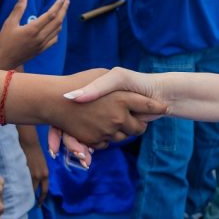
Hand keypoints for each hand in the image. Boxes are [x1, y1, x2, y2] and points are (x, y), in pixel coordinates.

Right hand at [0, 0, 67, 69]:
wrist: (4, 61)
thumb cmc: (4, 41)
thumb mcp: (9, 23)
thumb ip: (18, 9)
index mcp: (33, 29)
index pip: (51, 14)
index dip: (58, 5)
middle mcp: (40, 37)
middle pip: (57, 21)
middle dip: (63, 10)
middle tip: (67, 1)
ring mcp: (42, 45)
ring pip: (57, 30)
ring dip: (62, 19)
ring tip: (62, 11)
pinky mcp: (41, 50)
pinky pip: (54, 39)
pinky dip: (57, 31)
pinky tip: (56, 27)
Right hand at [18, 126, 48, 204]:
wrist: (30, 144)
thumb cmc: (36, 153)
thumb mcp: (42, 165)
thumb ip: (40, 174)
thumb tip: (36, 182)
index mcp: (46, 174)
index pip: (45, 190)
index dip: (42, 198)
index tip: (38, 204)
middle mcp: (40, 176)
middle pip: (36, 191)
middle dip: (32, 197)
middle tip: (27, 202)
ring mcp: (31, 174)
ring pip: (28, 188)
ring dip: (24, 192)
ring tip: (19, 196)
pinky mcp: (23, 172)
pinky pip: (21, 182)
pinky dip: (19, 186)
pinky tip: (15, 189)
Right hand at [49, 87, 168, 151]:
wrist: (52, 98)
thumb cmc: (80, 80)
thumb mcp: (105, 75)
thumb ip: (123, 86)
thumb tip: (141, 97)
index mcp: (122, 97)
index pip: (149, 106)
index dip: (158, 107)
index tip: (165, 108)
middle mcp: (118, 116)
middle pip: (139, 127)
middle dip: (139, 123)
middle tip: (137, 117)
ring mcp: (106, 130)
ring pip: (124, 137)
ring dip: (123, 131)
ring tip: (116, 120)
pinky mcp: (95, 141)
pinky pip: (108, 143)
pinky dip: (107, 137)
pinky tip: (101, 126)